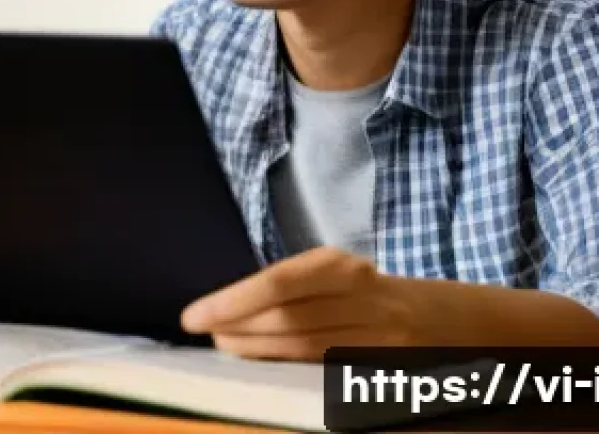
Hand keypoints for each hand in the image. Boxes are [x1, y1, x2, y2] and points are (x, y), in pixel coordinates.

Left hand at [180, 247, 421, 360]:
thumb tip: (228, 308)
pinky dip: (289, 374)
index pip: (278, 284)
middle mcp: (364, 301)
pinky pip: (326, 378)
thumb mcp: (338, 276)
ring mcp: (379, 343)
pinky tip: (265, 371)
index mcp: (343, 268)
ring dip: (256, 355)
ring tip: (226, 347)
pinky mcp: (387, 377)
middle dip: (238, 331)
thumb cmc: (373, 294)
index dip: (231, 303)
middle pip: (287, 322)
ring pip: (304, 353)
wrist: (453, 322)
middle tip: (207, 333)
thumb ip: (295, 288)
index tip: (192, 317)